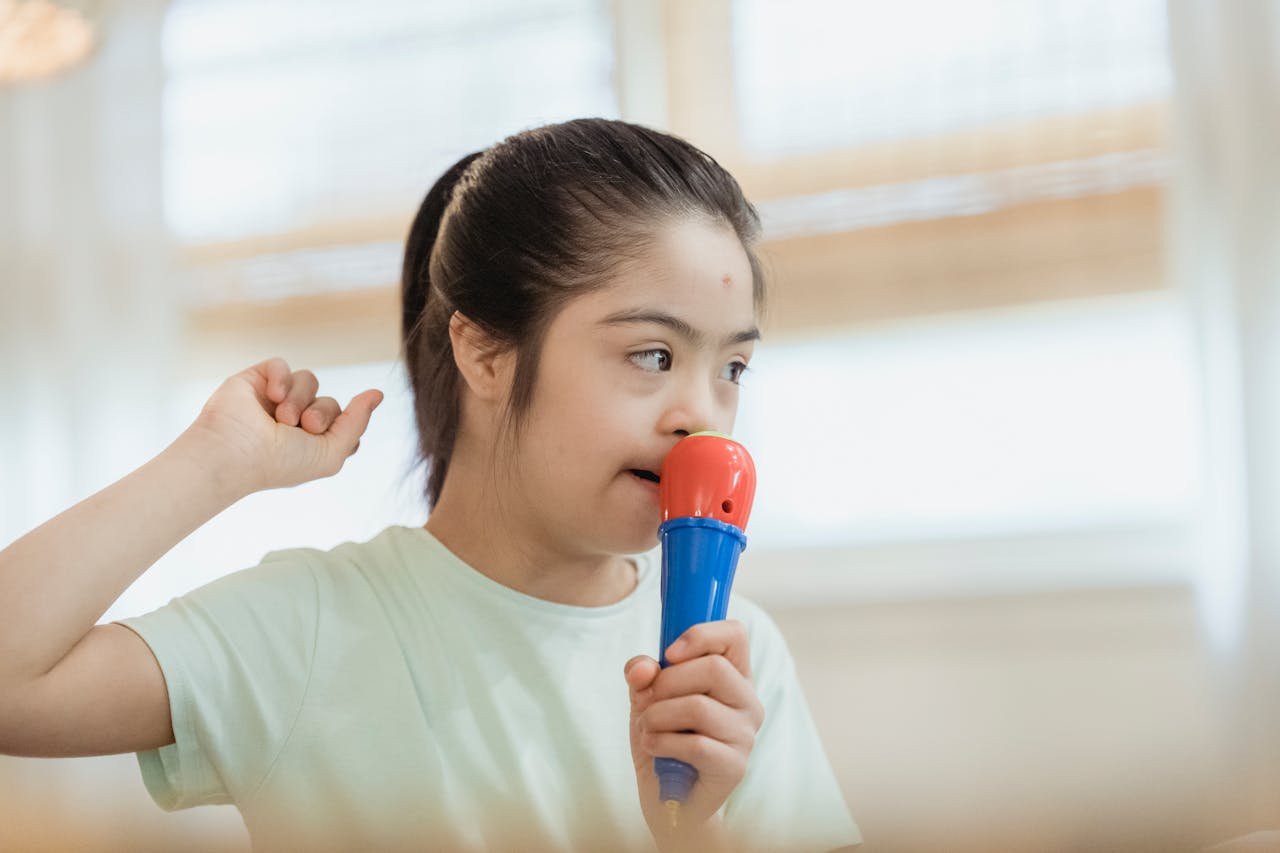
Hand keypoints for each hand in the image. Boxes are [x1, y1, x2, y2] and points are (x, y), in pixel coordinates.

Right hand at [178, 357, 382, 494]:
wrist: (235, 453)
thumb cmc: (281, 461)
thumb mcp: (332, 452)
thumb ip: (357, 422)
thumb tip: (377, 393)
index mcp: (312, 444)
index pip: (344, 424)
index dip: (341, 427)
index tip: (322, 437)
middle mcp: (294, 423)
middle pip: (330, 402)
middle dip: (322, 413)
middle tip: (303, 426)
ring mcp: (274, 401)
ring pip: (309, 380)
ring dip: (300, 398)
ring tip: (282, 417)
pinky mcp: (255, 380)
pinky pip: (281, 365)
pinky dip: (281, 377)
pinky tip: (272, 395)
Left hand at [624, 619, 764, 850]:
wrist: (668, 798)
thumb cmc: (663, 739)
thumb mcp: (646, 698)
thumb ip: (642, 674)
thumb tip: (643, 668)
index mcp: (733, 676)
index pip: (734, 635)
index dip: (700, 635)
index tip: (669, 653)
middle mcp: (748, 702)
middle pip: (713, 668)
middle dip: (666, 682)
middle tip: (648, 701)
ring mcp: (745, 735)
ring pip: (698, 706)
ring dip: (657, 716)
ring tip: (648, 728)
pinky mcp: (734, 767)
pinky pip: (695, 744)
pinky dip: (661, 742)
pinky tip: (653, 747)